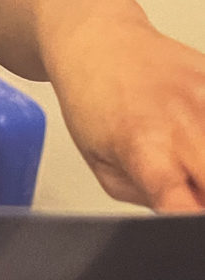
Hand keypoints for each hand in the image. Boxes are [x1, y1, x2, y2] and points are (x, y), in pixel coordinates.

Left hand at [42, 8, 204, 209]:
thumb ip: (147, 197)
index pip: (184, 206)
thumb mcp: (105, 170)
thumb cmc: (93, 106)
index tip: (183, 228)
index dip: (188, 224)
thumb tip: (181, 217)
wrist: (100, 45)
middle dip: (204, 198)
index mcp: (146, 150)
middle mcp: (183, 123)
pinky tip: (191, 141)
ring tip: (187, 166)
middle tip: (187, 196)